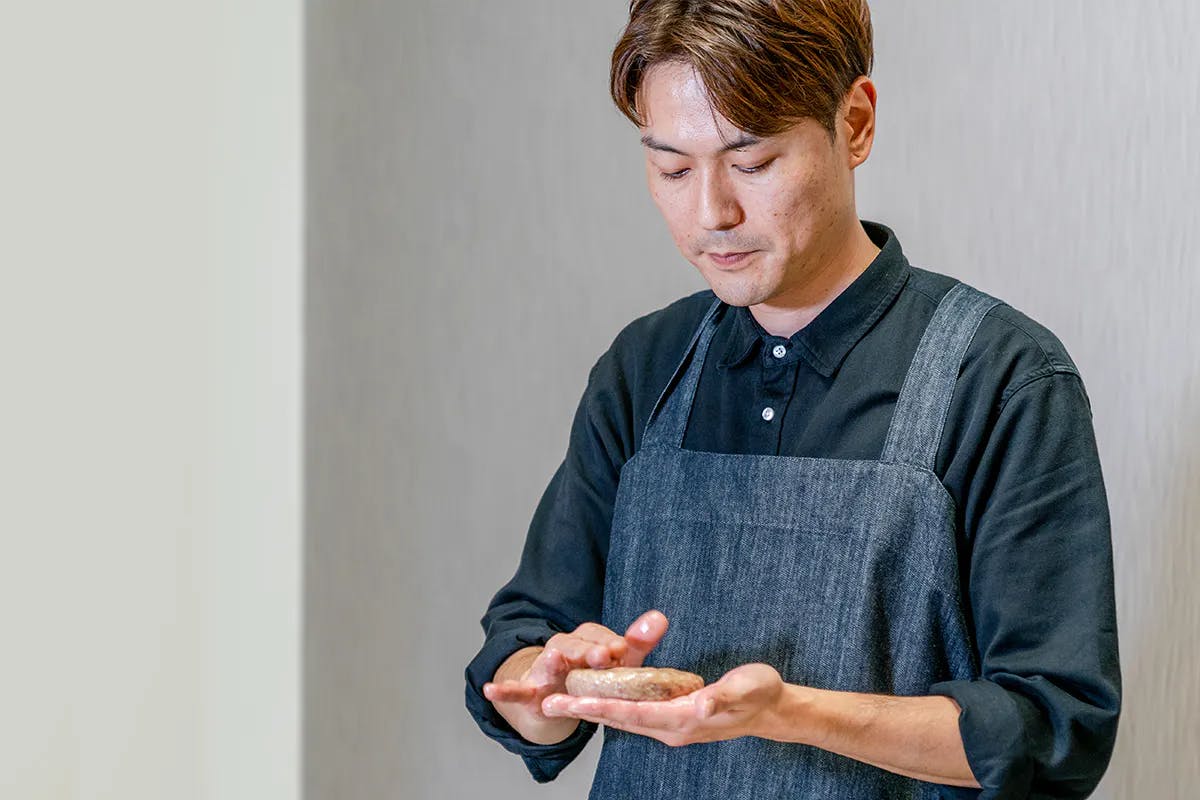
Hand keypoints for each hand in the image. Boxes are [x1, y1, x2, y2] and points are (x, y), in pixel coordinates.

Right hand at [482, 609, 668, 728]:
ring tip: (555, 659)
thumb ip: (638, 642)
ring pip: (549, 660)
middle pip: (576, 644)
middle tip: (605, 656)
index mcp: (588, 640)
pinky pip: (514, 690)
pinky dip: (503, 690)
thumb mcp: (616, 663)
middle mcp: (565, 648)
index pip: (600, 636)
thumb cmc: (590, 675)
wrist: (554, 696)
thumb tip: (660, 616)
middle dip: (589, 649)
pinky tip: (491, 689)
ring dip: (552, 660)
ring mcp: (544, 668)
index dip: (611, 642)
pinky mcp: (528, 691)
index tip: (623, 647)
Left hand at [541, 662, 783, 747]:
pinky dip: (609, 708)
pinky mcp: (672, 718)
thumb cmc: (760, 692)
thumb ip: (723, 695)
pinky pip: (633, 715)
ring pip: (622, 719)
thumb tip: (701, 700)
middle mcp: (671, 727)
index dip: (600, 705)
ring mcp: (671, 726)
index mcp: (684, 718)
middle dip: (583, 711)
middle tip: (547, 704)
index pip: (632, 713)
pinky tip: (594, 701)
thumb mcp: (746, 687)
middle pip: (619, 719)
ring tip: (559, 703)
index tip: (571, 700)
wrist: (772, 708)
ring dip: (591, 711)